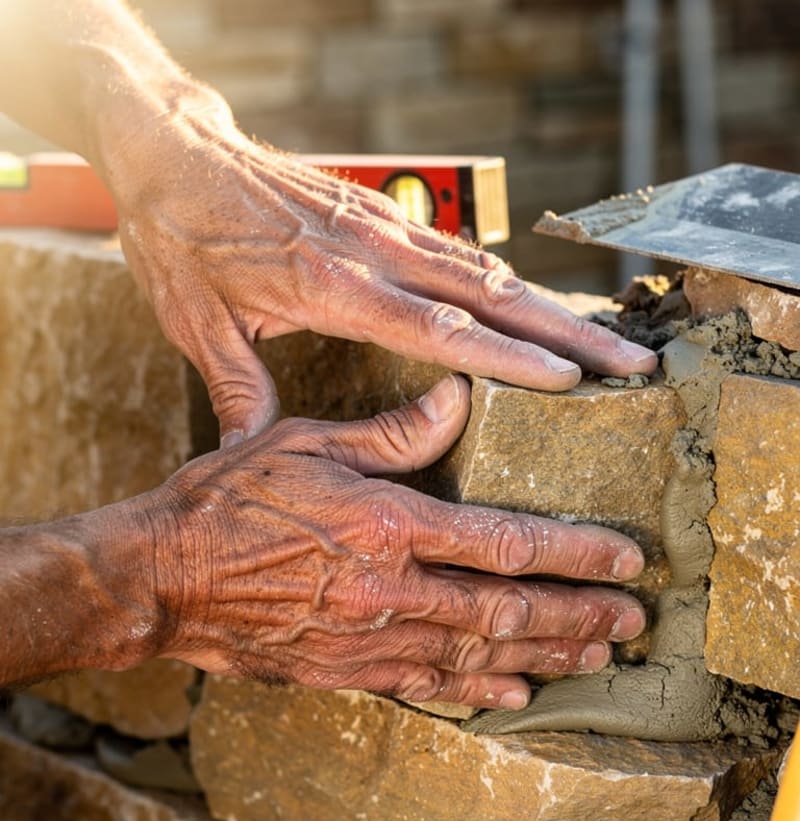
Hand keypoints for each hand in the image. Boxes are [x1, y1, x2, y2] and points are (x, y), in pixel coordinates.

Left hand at [106, 108, 656, 444]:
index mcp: (334, 287)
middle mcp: (375, 252)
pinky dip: (509, 283)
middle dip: (569, 335)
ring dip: (554, 307)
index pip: (442, 328)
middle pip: (493, 296)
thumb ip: (238, 390)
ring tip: (610, 344)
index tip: (569, 383)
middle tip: (632, 367)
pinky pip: (461, 251)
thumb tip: (253, 457)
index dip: (509, 358)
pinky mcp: (382, 216)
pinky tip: (538, 308)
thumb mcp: (197, 322)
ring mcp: (385, 228)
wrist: (172, 149)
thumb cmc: (181, 236)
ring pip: (489, 271)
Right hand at [135, 376, 646, 708]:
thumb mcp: (307, 443)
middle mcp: (389, 590)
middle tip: (631, 621)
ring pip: (479, 656)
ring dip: (544, 656)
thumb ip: (392, 432)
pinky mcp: (345, 671)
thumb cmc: (228, 502)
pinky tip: (516, 693)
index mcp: (387, 525)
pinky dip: (477, 691)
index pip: (506, 544)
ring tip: (596, 656)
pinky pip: (426, 685)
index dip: (575, 554)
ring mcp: (369, 639)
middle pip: (508, 611)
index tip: (625, 559)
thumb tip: (458, 398)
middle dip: (579, 615)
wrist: (162, 578)